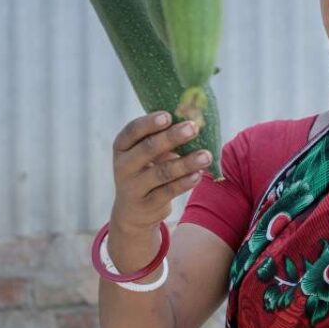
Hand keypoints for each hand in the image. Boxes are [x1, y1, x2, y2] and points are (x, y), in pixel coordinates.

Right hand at [109, 112, 213, 263]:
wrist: (132, 212)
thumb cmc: (145, 171)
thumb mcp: (145, 155)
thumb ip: (161, 139)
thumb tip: (192, 121)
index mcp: (122, 147)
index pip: (132, 131)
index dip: (149, 123)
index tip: (169, 115)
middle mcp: (123, 166)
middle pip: (148, 149)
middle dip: (171, 137)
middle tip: (193, 128)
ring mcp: (133, 187)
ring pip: (162, 172)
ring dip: (186, 162)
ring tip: (206, 155)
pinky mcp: (147, 204)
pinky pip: (168, 191)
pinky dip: (185, 182)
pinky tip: (199, 175)